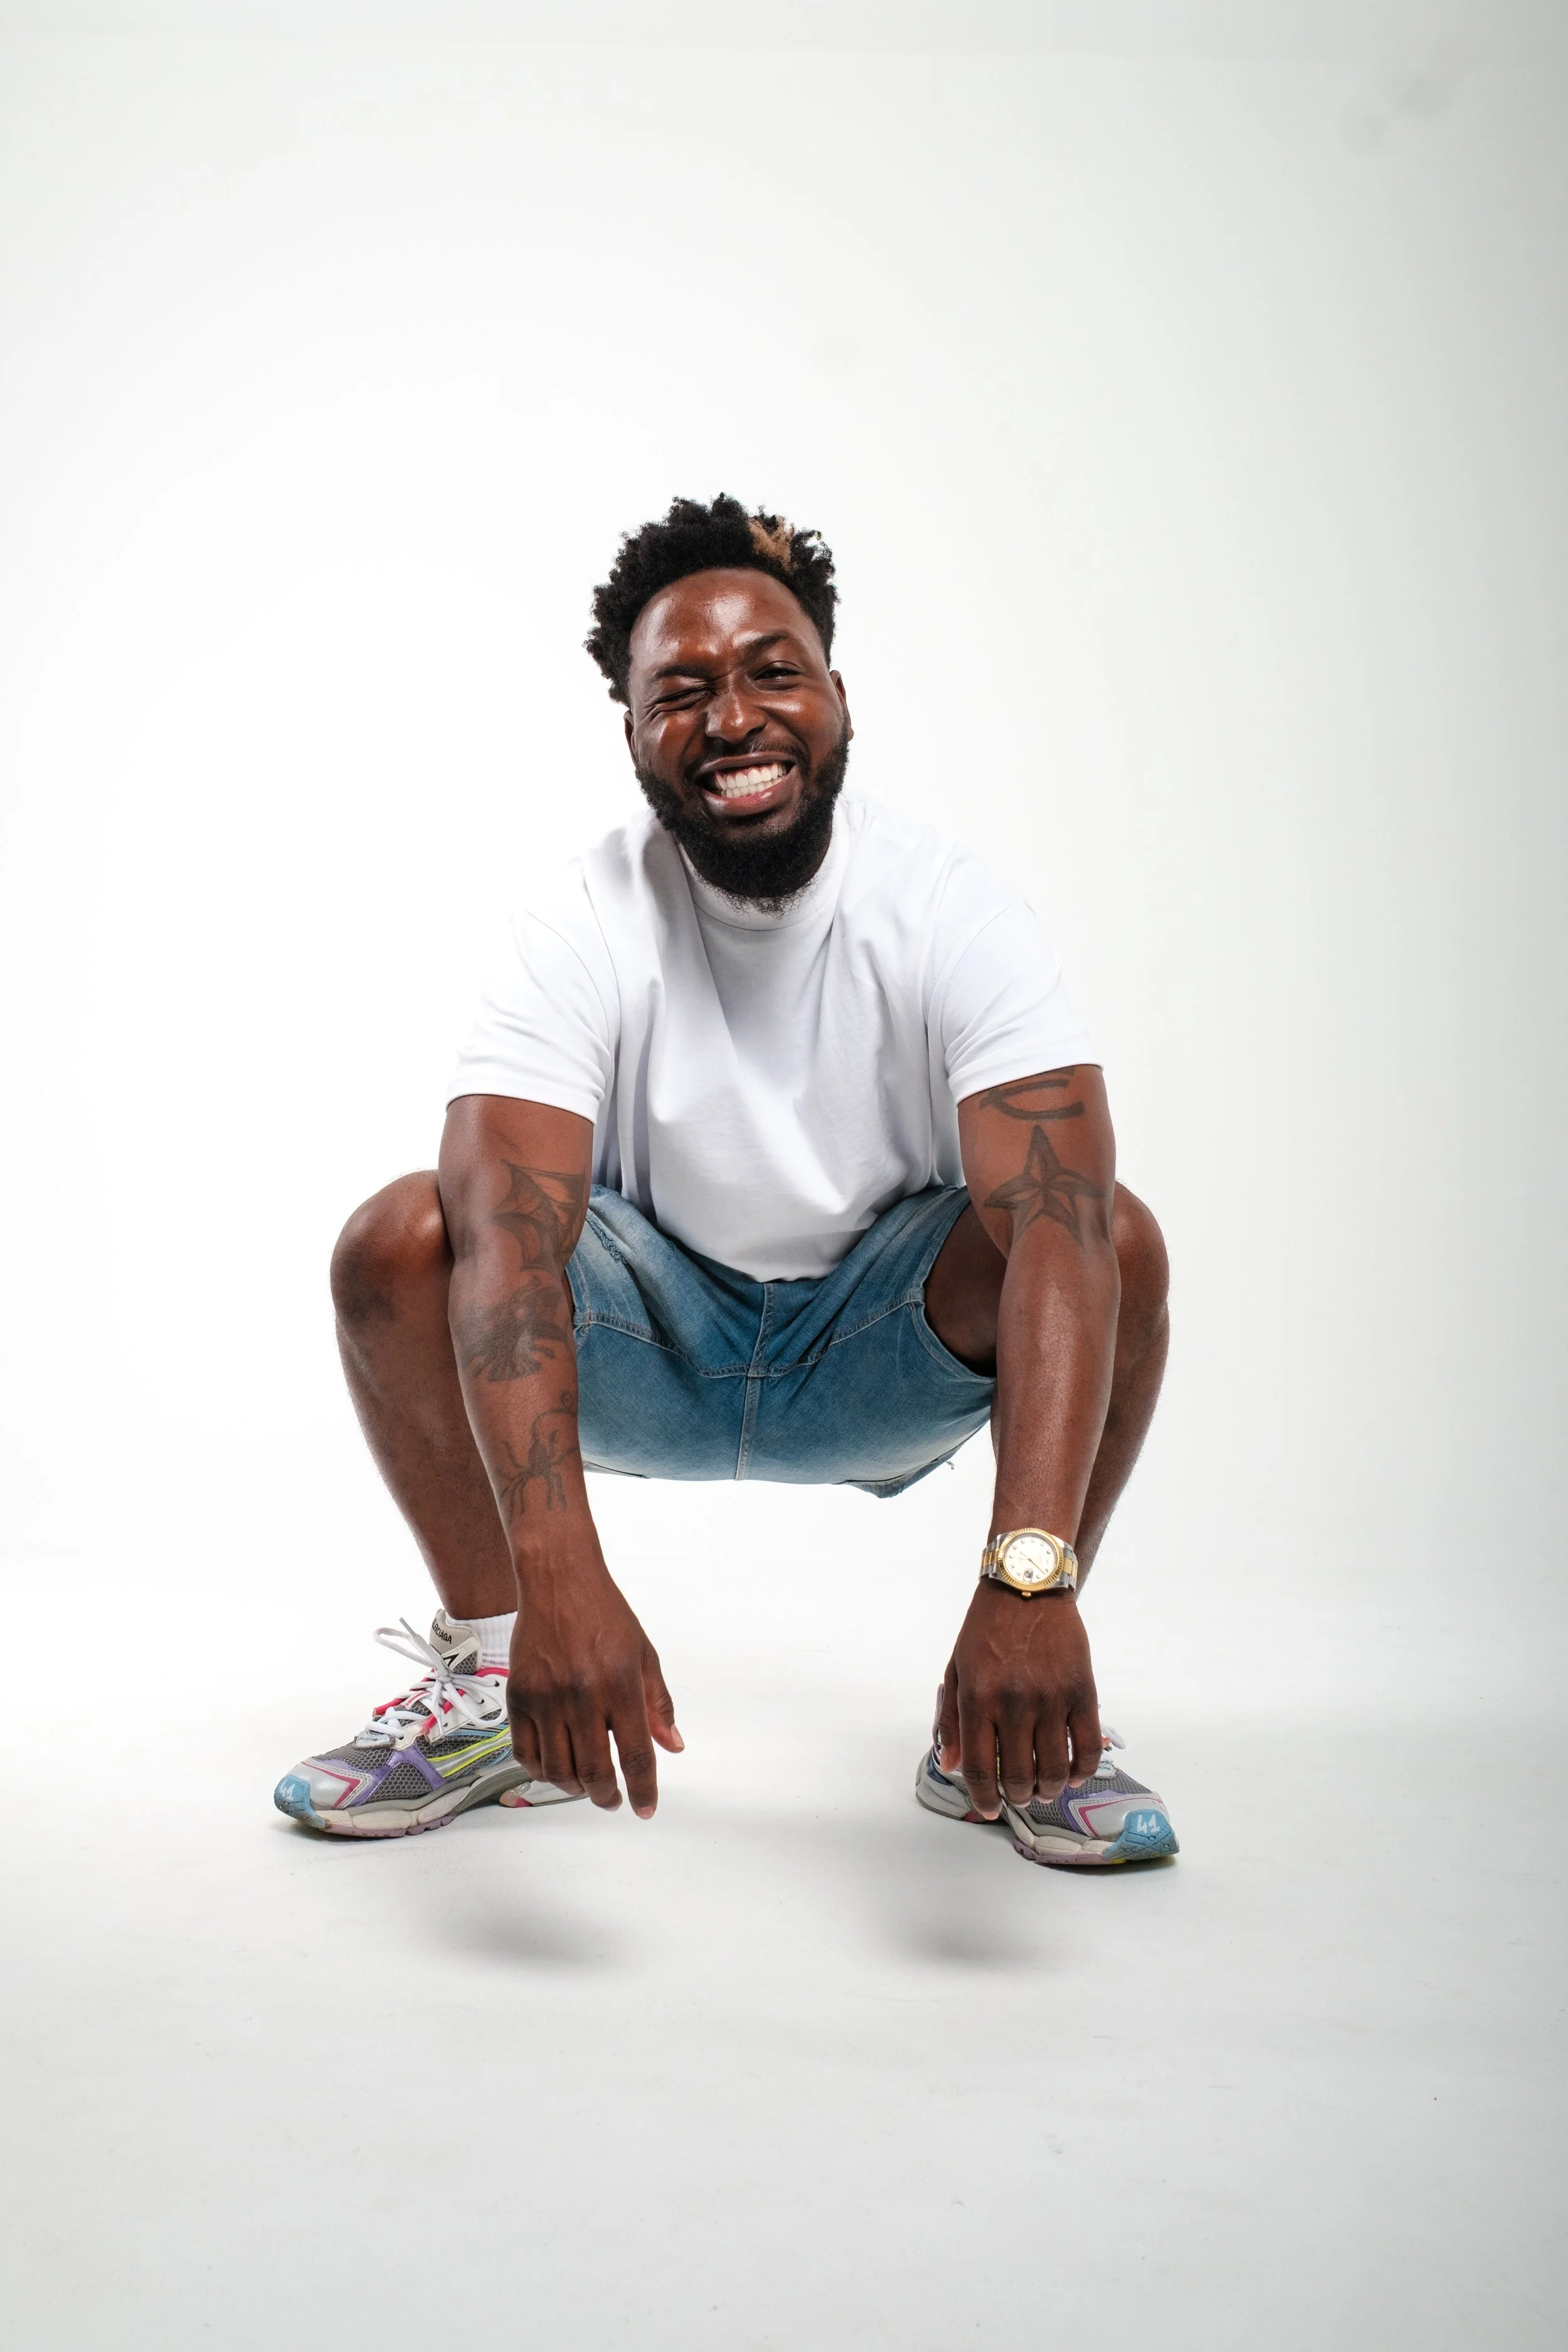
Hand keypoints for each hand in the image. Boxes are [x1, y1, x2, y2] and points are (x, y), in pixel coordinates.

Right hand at [505, 1557, 682, 1816]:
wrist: (558, 1581)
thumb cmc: (606, 1615)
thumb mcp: (645, 1655)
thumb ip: (658, 1704)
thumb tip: (673, 1746)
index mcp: (620, 1685)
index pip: (635, 1754)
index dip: (643, 1789)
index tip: (645, 1808)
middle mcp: (582, 1695)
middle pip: (593, 1771)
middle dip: (606, 1796)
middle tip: (612, 1800)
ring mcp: (546, 1698)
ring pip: (557, 1769)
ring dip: (574, 1788)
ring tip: (586, 1785)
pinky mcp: (518, 1696)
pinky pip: (525, 1752)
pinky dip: (541, 1771)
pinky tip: (555, 1769)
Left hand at [938, 1581, 1101, 1819]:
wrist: (1028, 1587)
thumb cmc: (987, 1629)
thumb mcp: (957, 1669)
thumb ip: (950, 1719)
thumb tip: (951, 1765)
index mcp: (977, 1699)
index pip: (980, 1767)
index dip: (984, 1797)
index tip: (989, 1808)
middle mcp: (1013, 1703)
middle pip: (1018, 1775)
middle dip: (1018, 1796)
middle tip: (1019, 1796)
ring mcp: (1050, 1699)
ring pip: (1053, 1769)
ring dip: (1048, 1789)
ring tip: (1044, 1788)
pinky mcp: (1081, 1692)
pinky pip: (1087, 1747)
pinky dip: (1081, 1771)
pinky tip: (1072, 1774)